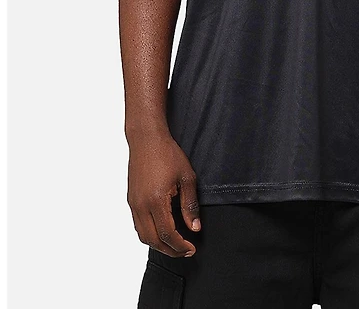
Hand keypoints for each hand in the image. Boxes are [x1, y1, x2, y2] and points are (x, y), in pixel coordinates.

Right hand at [127, 132, 200, 257]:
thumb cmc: (167, 154)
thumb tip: (195, 227)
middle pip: (153, 240)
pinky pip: (138, 225)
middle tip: (185, 251)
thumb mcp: (186, 177)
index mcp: (156, 201)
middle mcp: (141, 206)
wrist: (146, 139)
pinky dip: (149, 234)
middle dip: (170, 250)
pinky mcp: (131, 200)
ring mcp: (133, 204)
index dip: (180, 246)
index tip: (191, 248)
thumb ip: (190, 205)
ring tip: (175, 244)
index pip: (168, 234)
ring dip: (158, 244)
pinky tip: (161, 231)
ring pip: (143, 236)